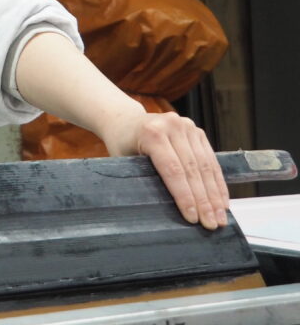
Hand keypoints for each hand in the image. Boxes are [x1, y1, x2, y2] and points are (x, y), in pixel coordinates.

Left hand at [100, 110, 228, 229]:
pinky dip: (217, 182)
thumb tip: (163, 211)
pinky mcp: (197, 131)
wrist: (126, 120)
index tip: (192, 218)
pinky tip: (222, 200)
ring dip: (214, 195)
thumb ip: (141, 179)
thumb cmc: (123, 144)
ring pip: (205, 166)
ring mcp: (187, 127)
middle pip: (192, 169)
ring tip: (219, 218)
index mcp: (151, 133)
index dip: (184, 196)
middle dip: (203, 201)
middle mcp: (172, 126)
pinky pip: (211, 160)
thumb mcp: (124, 161)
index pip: (172, 170)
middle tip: (210, 224)